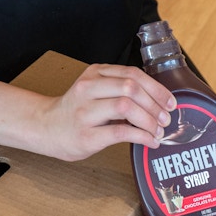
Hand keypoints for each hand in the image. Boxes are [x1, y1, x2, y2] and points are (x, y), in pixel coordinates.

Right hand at [37, 64, 176, 160]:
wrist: (45, 128)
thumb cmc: (77, 111)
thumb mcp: (96, 91)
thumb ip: (122, 90)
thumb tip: (159, 103)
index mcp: (95, 75)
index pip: (132, 74)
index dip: (156, 88)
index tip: (170, 102)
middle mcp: (88, 89)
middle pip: (131, 88)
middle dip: (155, 105)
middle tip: (166, 119)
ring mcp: (86, 112)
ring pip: (126, 107)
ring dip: (149, 120)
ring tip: (158, 131)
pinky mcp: (86, 135)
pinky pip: (121, 133)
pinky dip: (142, 137)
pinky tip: (150, 141)